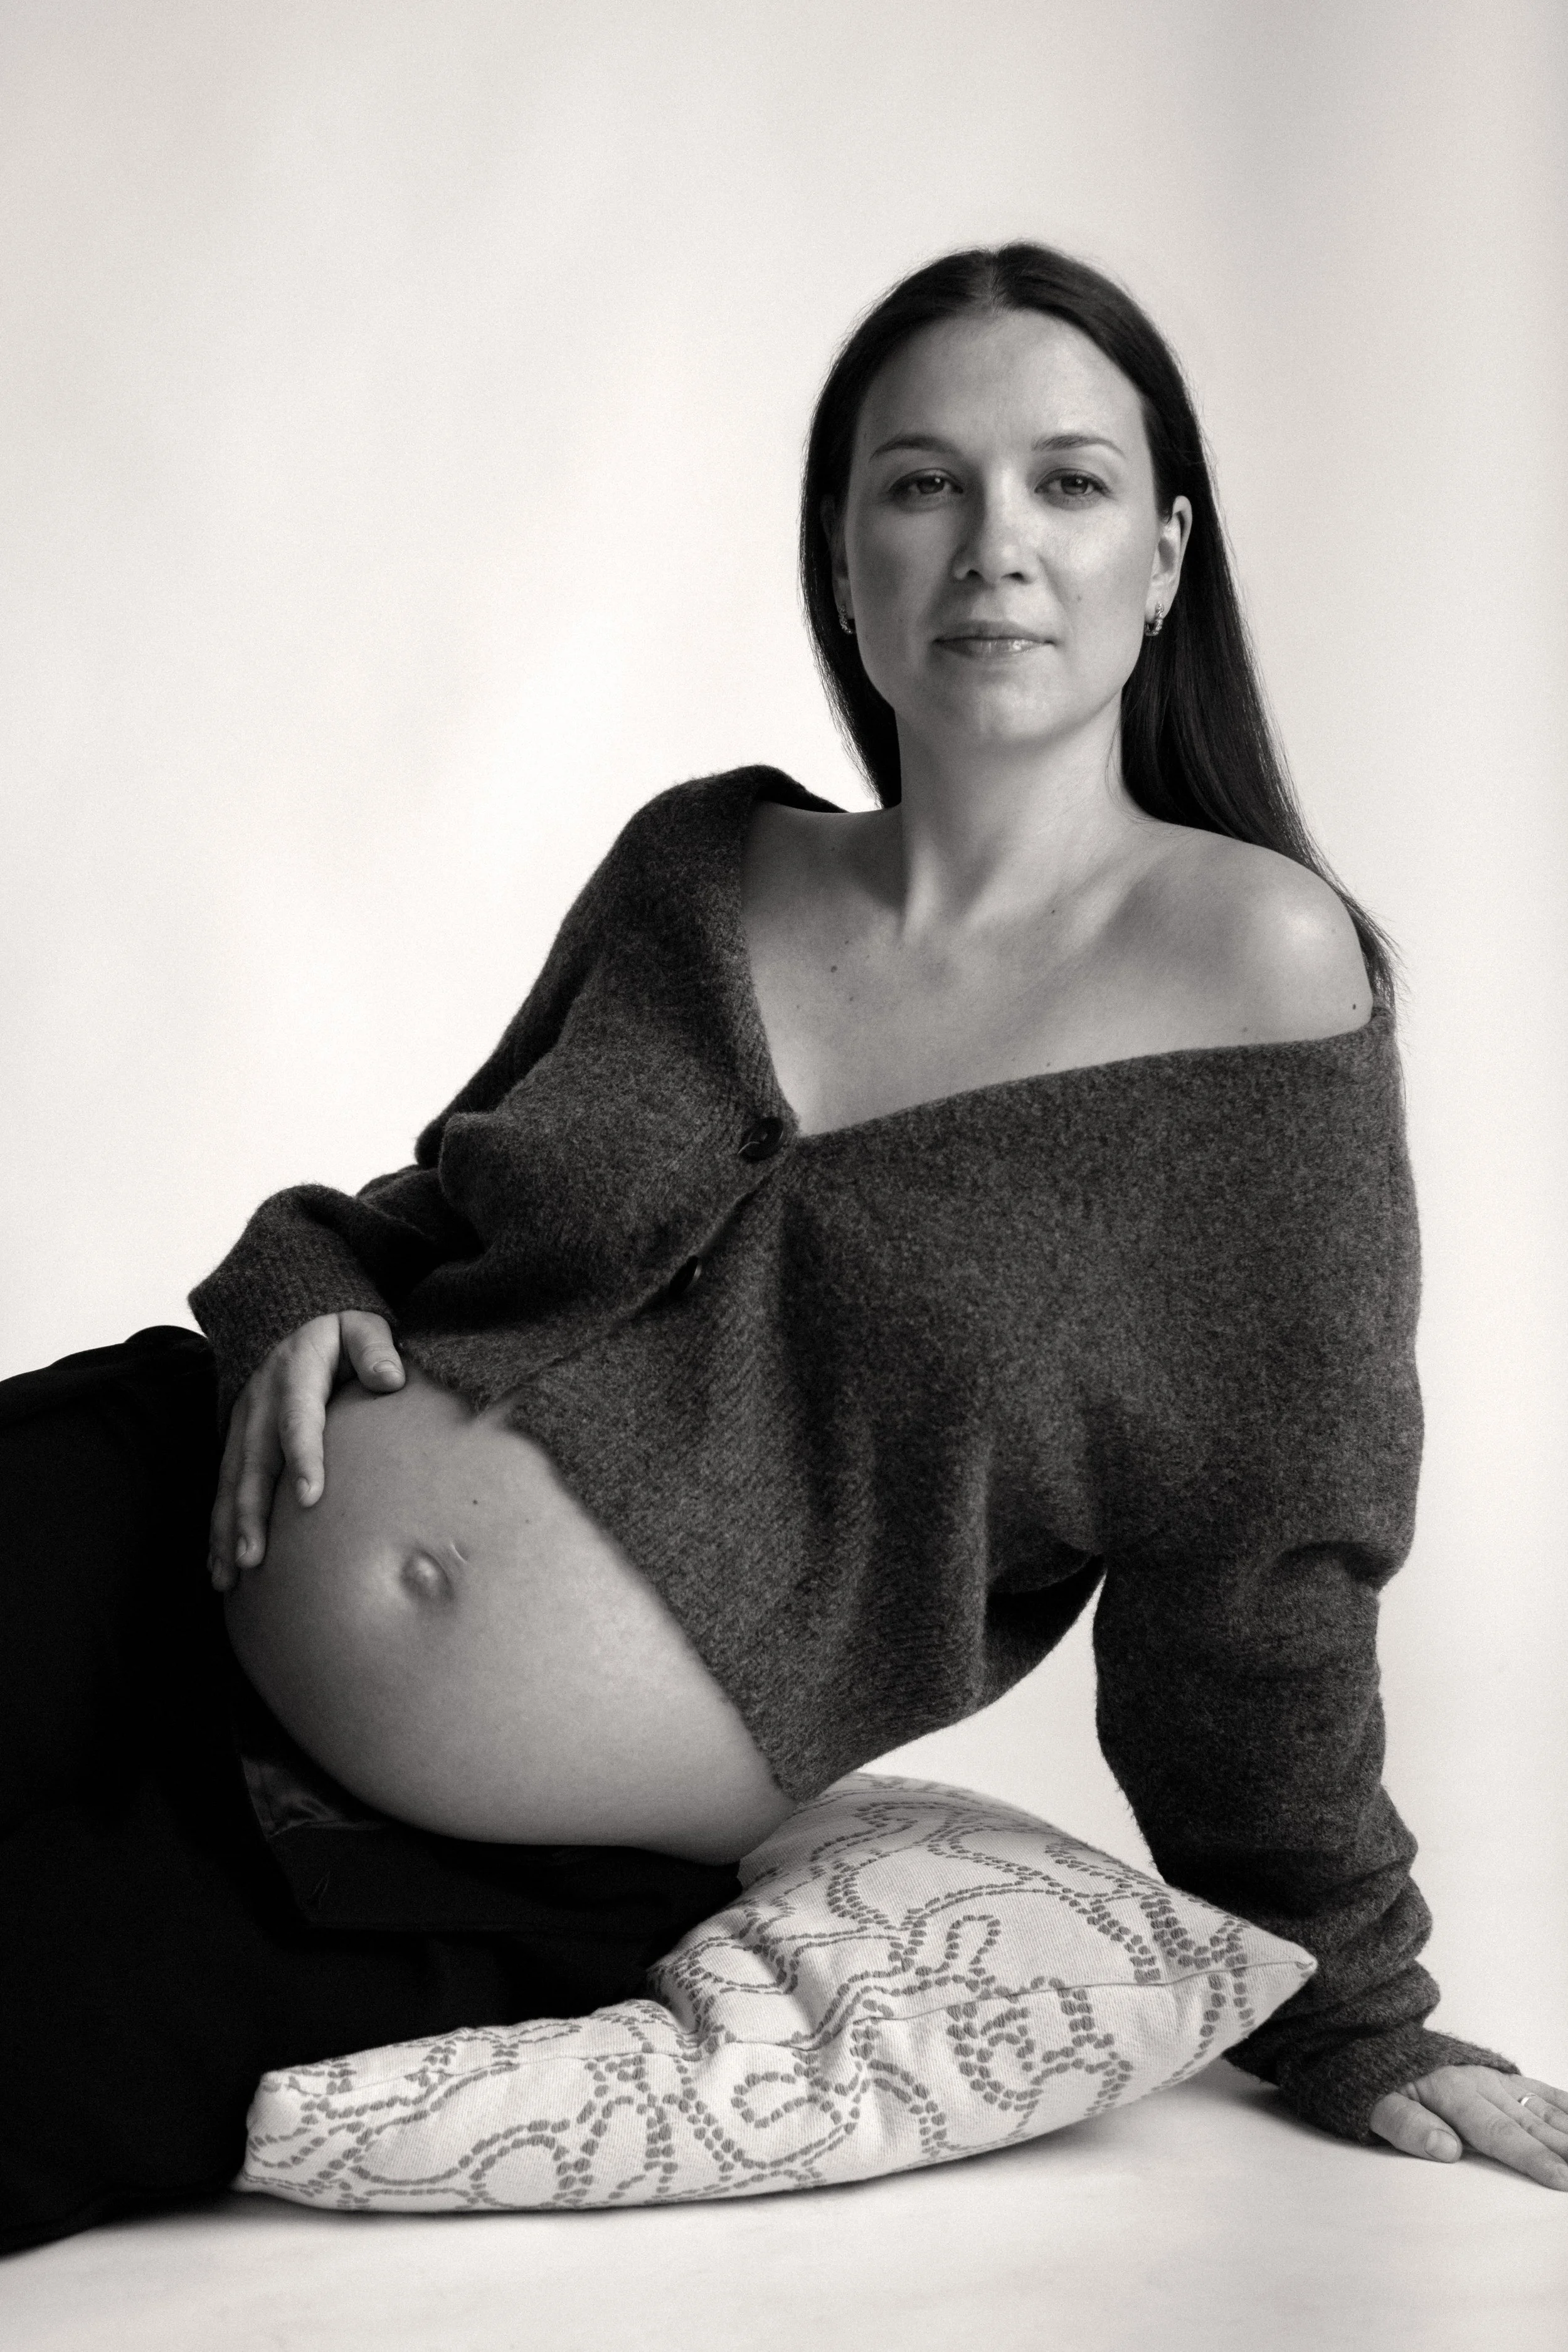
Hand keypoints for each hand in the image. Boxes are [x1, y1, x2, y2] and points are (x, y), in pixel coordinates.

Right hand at [208, 1310, 403, 1589]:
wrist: (290, 1320)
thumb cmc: (338, 1332)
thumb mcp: (361, 1326)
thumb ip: (375, 1348)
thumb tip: (389, 1377)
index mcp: (294, 1375)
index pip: (298, 1419)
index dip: (302, 1458)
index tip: (308, 1498)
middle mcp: (260, 1404)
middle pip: (253, 1464)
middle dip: (249, 1513)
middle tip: (253, 1558)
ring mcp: (242, 1425)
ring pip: (230, 1483)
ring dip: (226, 1530)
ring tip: (228, 1576)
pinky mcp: (236, 1442)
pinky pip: (224, 1488)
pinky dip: (217, 1528)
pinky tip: (218, 1566)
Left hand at [1370, 2066, 1567, 2189]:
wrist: (1374, 2037)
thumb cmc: (1375, 2079)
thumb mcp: (1376, 2103)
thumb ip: (1408, 2126)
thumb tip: (1446, 2149)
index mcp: (1453, 2093)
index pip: (1499, 2133)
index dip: (1532, 2158)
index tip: (1562, 2179)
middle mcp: (1481, 2084)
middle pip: (1532, 2125)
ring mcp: (1494, 2079)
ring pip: (1543, 2110)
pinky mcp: (1500, 2077)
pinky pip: (1540, 2091)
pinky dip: (1566, 2105)